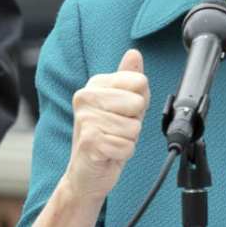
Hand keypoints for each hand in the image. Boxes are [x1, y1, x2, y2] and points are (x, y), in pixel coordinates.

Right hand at [63, 48, 149, 199]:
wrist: (86, 173)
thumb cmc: (106, 137)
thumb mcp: (122, 105)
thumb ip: (128, 80)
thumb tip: (134, 54)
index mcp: (95, 84)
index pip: (139, 82)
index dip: (139, 103)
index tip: (123, 113)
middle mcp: (85, 97)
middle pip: (138, 103)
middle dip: (134, 123)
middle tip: (116, 130)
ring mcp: (86, 119)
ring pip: (133, 128)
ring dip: (128, 140)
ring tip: (111, 141)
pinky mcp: (89, 141)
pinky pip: (126, 146)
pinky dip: (122, 154)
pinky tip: (108, 154)